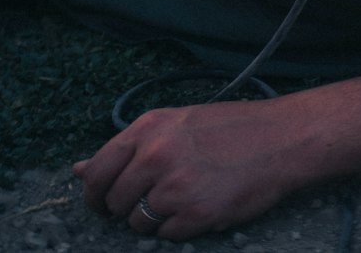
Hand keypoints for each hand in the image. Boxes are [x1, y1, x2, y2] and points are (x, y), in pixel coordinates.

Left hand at [73, 94, 321, 239]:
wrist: (282, 138)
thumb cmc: (232, 128)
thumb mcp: (176, 124)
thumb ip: (129, 147)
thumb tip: (78, 169)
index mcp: (149, 127)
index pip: (97, 171)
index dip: (95, 193)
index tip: (103, 202)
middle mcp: (156, 155)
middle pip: (114, 201)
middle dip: (127, 207)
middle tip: (155, 198)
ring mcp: (175, 186)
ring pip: (139, 223)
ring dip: (155, 219)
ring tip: (186, 197)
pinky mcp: (195, 214)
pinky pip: (167, 236)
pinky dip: (180, 228)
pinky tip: (202, 206)